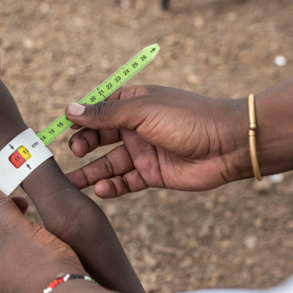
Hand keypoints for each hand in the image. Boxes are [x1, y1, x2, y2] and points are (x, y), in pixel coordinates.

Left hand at [0, 182, 85, 292]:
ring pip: (6, 256)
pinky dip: (28, 252)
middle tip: (21, 204)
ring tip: (35, 222)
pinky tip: (46, 242)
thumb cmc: (41, 265)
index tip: (0, 196)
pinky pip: (21, 270)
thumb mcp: (18, 228)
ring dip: (17, 235)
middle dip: (1, 221)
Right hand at [65, 85, 248, 197]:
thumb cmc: (187, 118)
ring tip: (72, 183)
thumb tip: (70, 109)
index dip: (80, 119)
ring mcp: (144, 151)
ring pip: (109, 163)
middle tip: (73, 153)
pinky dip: (112, 187)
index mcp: (133, 102)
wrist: (229, 145)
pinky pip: (126, 181)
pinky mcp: (152, 174)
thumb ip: (105, 114)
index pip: (98, 110)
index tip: (63, 128)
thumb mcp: (141, 111)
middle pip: (100, 137)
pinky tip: (100, 190)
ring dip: (91, 172)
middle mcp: (136, 126)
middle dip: (83, 145)